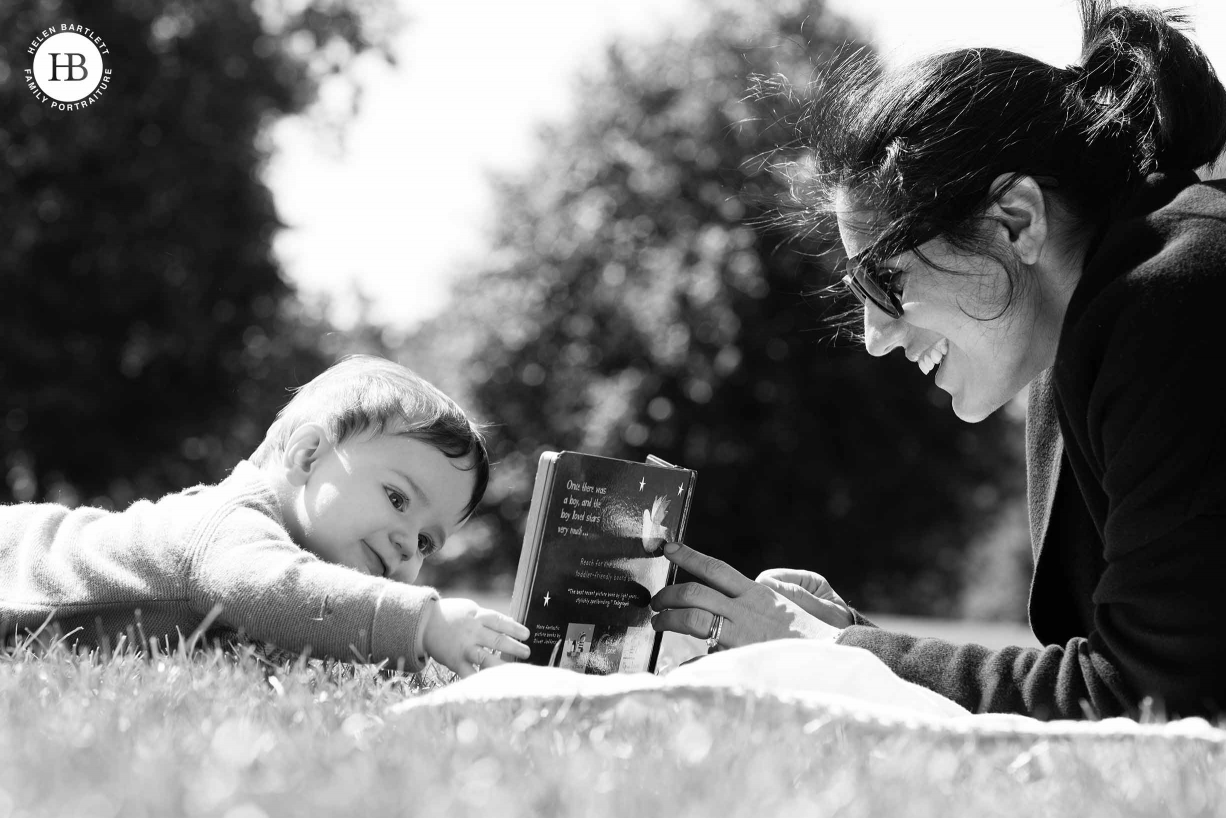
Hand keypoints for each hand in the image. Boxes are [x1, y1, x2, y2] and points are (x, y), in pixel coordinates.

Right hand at [422, 597, 530, 677]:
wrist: (423, 622)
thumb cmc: (451, 615)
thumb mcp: (470, 609)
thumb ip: (488, 617)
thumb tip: (510, 622)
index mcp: (478, 617)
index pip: (500, 622)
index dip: (515, 628)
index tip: (527, 635)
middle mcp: (472, 632)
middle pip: (497, 640)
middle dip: (514, 647)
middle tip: (527, 652)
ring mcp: (464, 648)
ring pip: (486, 658)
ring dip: (502, 665)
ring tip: (514, 670)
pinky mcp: (455, 661)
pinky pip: (469, 673)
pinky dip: (479, 680)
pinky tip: (491, 685)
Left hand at [649, 543, 849, 650]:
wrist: (836, 657)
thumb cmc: (815, 634)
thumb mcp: (790, 605)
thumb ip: (764, 596)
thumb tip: (754, 585)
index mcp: (757, 594)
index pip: (716, 569)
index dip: (689, 556)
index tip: (668, 548)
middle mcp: (746, 610)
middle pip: (694, 593)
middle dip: (668, 594)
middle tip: (656, 600)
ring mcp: (741, 635)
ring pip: (693, 619)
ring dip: (669, 620)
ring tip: (659, 623)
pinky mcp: (740, 658)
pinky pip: (704, 659)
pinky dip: (687, 662)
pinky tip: (676, 667)